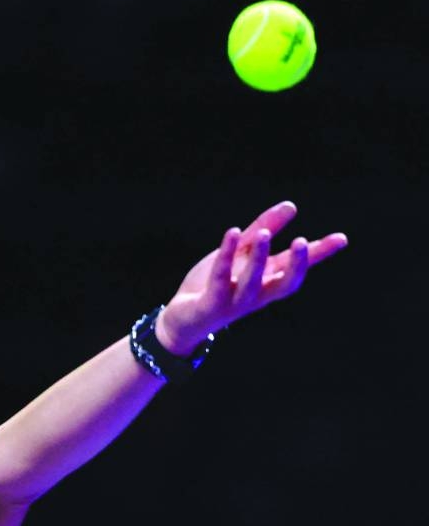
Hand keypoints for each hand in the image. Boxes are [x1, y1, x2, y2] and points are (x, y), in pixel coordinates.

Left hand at [155, 201, 347, 356]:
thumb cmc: (216, 284)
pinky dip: (225, 255)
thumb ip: (263, 228)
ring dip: (259, 258)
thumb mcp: (241, 253)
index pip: (298, 268)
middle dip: (296, 265)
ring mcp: (234, 301)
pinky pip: (220, 278)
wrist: (183, 319)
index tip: (342, 238)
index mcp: (267, 282)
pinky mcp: (212, 303)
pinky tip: (232, 232)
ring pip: (251, 282)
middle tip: (303, 242)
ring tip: (263, 233)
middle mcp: (256, 294)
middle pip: (284, 284)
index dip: (320, 254)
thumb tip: (291, 206)